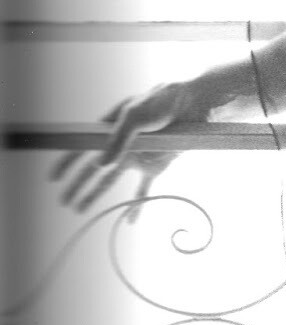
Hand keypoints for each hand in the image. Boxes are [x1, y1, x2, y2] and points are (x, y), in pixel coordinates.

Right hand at [50, 77, 213, 221]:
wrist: (193, 106)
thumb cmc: (161, 103)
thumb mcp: (135, 116)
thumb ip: (118, 139)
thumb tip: (100, 165)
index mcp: (109, 129)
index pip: (82, 148)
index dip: (67, 163)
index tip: (53, 177)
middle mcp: (120, 145)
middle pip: (93, 170)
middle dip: (77, 186)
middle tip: (63, 201)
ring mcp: (137, 157)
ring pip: (110, 181)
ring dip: (95, 196)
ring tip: (80, 209)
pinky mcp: (155, 166)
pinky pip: (143, 189)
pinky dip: (138, 205)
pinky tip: (130, 220)